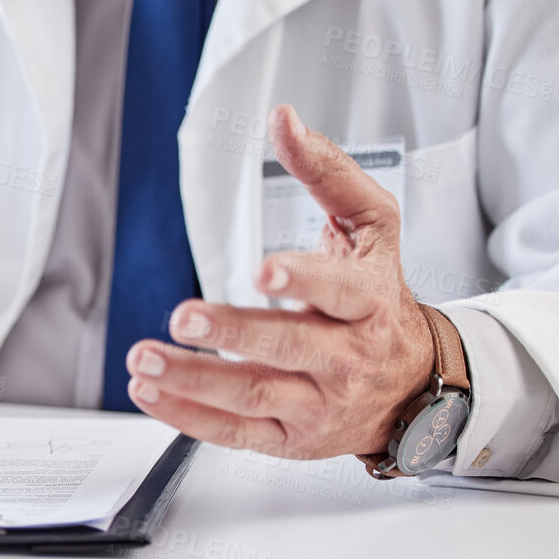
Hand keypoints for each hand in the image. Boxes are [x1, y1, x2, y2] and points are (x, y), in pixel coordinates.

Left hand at [124, 104, 435, 459]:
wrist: (413, 385)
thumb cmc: (381, 298)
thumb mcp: (373, 227)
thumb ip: (328, 173)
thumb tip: (283, 121)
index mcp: (368, 301)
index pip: (337, 292)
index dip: (301, 281)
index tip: (263, 271)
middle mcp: (345, 357)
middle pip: (286, 348)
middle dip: (231, 334)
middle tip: (182, 317)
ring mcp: (317, 402)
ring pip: (253, 396)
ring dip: (192, 380)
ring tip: (146, 357)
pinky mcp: (290, 438)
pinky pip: (235, 433)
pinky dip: (187, 417)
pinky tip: (149, 391)